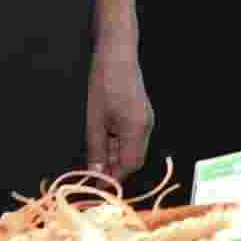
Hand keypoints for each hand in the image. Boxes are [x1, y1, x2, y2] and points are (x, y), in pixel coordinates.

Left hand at [86, 34, 152, 182]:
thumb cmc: (103, 84)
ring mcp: (146, 120)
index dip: (114, 178)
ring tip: (96, 156)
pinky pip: (133, 137)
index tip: (97, 186)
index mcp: (137, 130)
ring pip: (133, 149)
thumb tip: (96, 172)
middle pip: (134, 159)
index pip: (130, 165)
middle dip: (115, 169)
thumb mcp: (94, 120)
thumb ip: (97, 149)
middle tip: (94, 173)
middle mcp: (147, 127)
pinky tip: (105, 140)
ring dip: (116, 156)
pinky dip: (119, 144)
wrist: (117, 54)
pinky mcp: (142, 114)